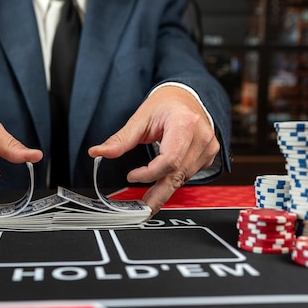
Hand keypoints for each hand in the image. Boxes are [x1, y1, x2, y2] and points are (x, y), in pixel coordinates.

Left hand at [88, 85, 218, 214]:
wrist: (187, 97)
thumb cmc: (166, 104)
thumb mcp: (141, 118)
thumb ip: (121, 140)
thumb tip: (98, 152)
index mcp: (185, 123)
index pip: (169, 160)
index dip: (149, 173)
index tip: (131, 176)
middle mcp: (201, 137)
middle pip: (178, 175)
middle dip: (157, 196)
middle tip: (141, 210)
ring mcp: (208, 148)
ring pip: (182, 178)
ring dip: (163, 188)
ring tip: (147, 197)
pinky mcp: (208, 156)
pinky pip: (188, 175)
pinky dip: (172, 180)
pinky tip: (162, 181)